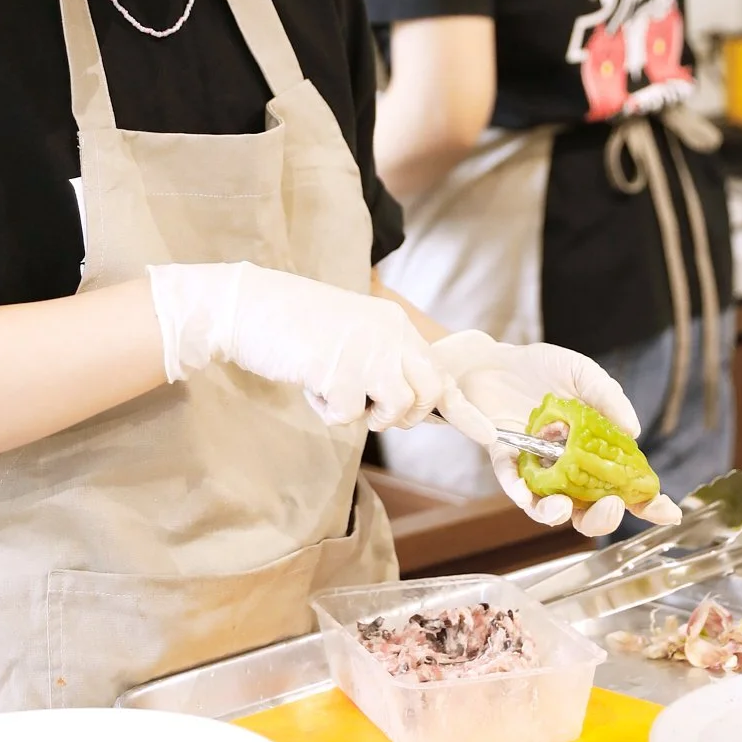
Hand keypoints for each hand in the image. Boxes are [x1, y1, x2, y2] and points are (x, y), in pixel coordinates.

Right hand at [147, 263, 455, 430]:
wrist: (249, 306)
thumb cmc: (295, 325)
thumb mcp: (352, 335)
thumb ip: (384, 361)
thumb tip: (412, 405)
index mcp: (393, 324)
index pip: (438, 372)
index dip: (463, 409)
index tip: (492, 435)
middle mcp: (389, 335)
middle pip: (425, 395)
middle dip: (403, 415)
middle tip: (368, 406)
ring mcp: (367, 352)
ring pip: (394, 410)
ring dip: (364, 413)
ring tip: (334, 388)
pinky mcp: (340, 371)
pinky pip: (348, 416)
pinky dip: (326, 410)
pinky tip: (308, 380)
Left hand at [432, 330, 678, 533]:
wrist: (493, 357)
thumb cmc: (539, 367)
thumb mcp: (581, 372)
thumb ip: (607, 398)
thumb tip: (633, 432)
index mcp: (593, 449)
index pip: (625, 484)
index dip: (648, 503)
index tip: (667, 512)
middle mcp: (567, 466)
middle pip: (589, 509)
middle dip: (603, 517)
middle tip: (610, 505)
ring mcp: (536, 468)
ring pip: (550, 508)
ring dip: (558, 514)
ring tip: (563, 506)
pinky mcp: (504, 460)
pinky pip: (511, 484)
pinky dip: (519, 492)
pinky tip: (527, 493)